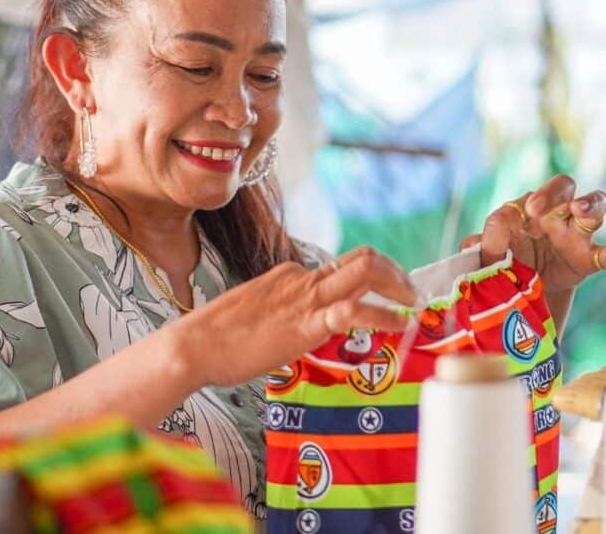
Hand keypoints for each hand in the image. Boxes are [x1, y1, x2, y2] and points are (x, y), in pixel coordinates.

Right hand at [174, 247, 415, 387]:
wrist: (193, 346)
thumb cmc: (220, 339)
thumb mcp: (259, 317)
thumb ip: (285, 315)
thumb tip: (304, 328)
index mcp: (292, 276)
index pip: (344, 267)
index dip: (375, 278)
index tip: (392, 293)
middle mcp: (303, 279)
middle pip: (363, 258)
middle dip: (396, 272)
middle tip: (412, 295)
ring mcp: (305, 299)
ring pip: (365, 272)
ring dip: (399, 286)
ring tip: (413, 308)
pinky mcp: (305, 324)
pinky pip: (353, 311)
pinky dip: (383, 315)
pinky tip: (398, 326)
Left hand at [462, 175, 605, 294]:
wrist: (522, 296)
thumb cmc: (503, 264)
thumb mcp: (489, 255)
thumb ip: (485, 243)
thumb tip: (479, 235)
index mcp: (526, 208)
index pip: (530, 196)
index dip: (527, 201)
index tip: (522, 214)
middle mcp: (554, 213)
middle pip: (564, 186)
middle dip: (554, 192)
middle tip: (539, 208)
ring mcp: (574, 233)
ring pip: (592, 206)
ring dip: (590, 205)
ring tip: (583, 211)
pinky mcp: (589, 258)